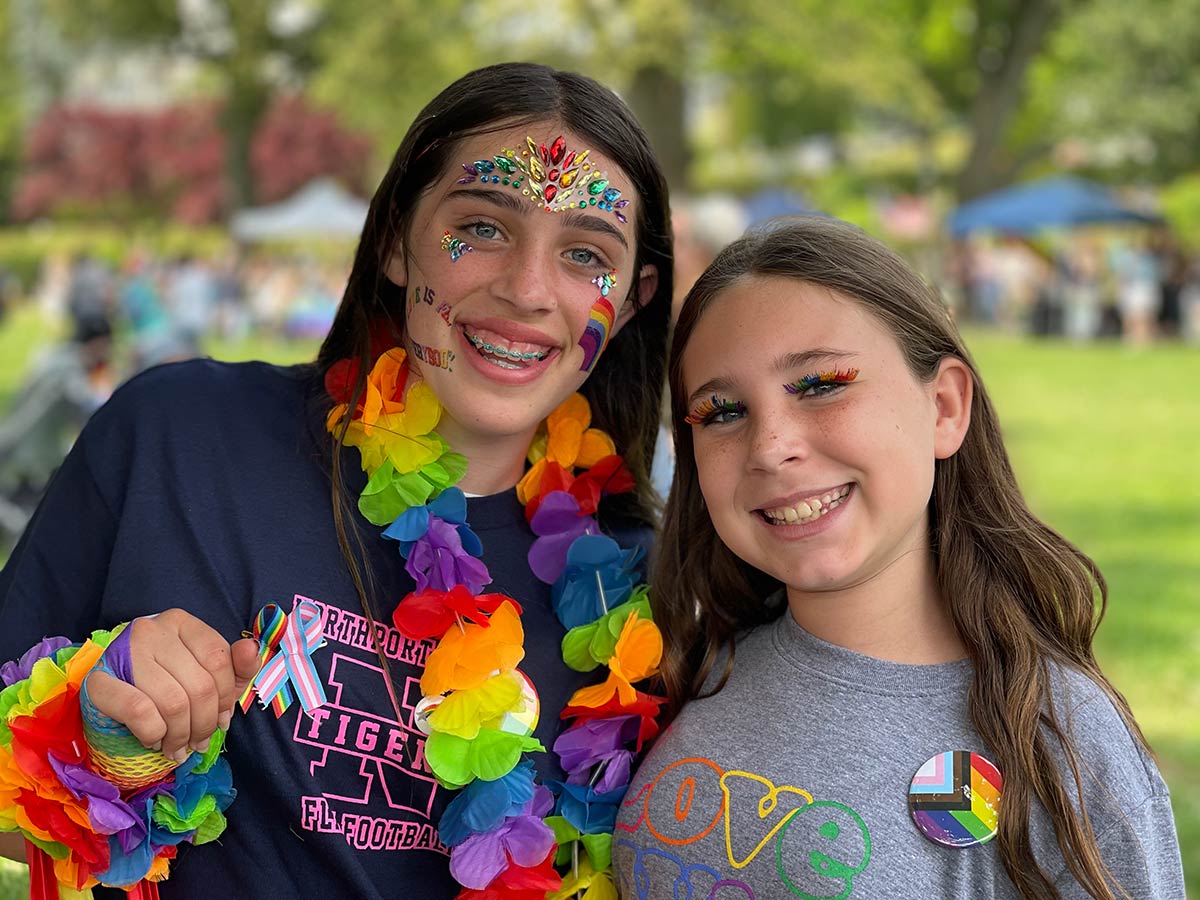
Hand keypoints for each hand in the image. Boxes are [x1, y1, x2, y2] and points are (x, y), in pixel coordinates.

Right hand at [85, 609, 260, 761]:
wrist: (108, 698)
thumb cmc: (165, 683)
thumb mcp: (207, 674)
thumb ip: (237, 666)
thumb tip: (251, 648)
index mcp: (180, 622)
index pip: (219, 658)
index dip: (227, 696)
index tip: (222, 720)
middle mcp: (151, 630)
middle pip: (199, 685)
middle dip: (204, 724)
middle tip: (198, 743)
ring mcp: (122, 652)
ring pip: (173, 702)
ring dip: (181, 735)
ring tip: (178, 747)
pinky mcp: (98, 681)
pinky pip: (140, 712)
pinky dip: (154, 733)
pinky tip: (154, 740)